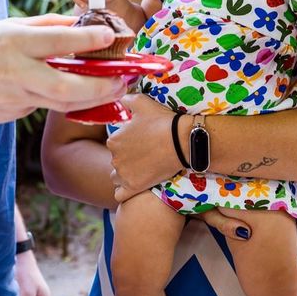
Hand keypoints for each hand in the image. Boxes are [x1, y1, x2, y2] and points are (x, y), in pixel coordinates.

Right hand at [0, 15, 126, 124]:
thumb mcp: (7, 27)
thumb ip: (46, 27)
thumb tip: (82, 24)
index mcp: (14, 41)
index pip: (56, 41)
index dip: (87, 40)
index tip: (111, 37)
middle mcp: (16, 71)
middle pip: (65, 86)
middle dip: (100, 86)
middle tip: (122, 80)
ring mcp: (15, 97)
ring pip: (63, 103)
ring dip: (93, 98)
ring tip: (115, 88)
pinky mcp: (15, 113)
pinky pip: (47, 106)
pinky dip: (66, 100)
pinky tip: (80, 93)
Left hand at [107, 96, 255, 241]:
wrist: (183, 141)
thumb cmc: (163, 121)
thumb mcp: (142, 102)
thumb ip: (126, 99)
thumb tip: (121, 100)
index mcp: (113, 140)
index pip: (115, 144)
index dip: (128, 142)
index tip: (142, 141)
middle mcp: (114, 158)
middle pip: (116, 160)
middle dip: (127, 158)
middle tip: (146, 154)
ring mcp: (124, 174)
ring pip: (117, 177)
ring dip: (125, 174)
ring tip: (142, 169)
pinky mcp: (134, 187)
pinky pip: (120, 195)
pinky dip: (125, 192)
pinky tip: (135, 185)